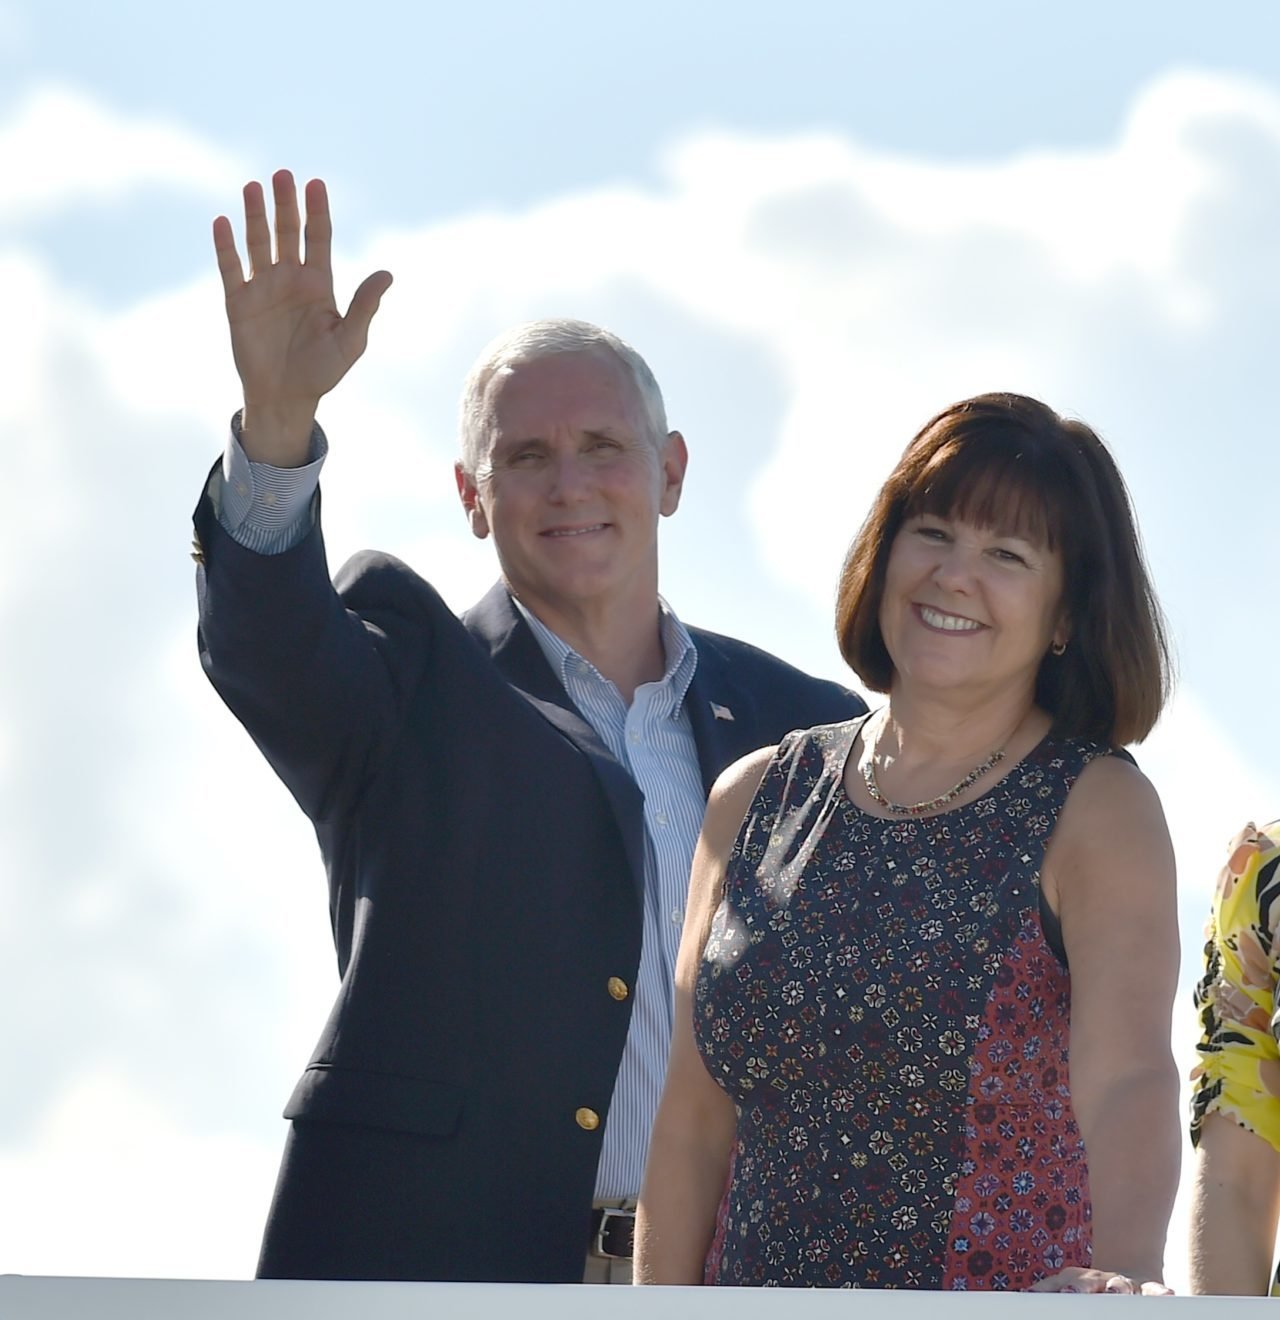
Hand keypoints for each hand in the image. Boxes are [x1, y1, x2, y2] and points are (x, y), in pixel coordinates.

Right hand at [213, 169, 392, 464]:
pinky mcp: (239, 303)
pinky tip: (222, 221)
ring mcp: (263, 288)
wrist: (287, 398)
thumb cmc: (323, 372)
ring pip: (258, 243)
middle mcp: (290, 279)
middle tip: (283, 175)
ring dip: (255, 216)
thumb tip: (387, 274)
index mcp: (319, 284)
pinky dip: (225, 246)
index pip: (318, 238)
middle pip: (288, 232)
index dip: (317, 212)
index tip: (315, 184)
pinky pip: (230, 269)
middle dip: (286, 205)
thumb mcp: (350, 340)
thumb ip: (365, 307)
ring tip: (253, 187)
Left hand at [1030, 1267, 1172, 1294]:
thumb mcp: (1069, 1288)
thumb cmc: (1090, 1289)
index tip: (1044, 1297)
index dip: (1050, 1291)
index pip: (1059, 1285)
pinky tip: (1167, 1294)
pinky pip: (1154, 1289)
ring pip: (1121, 1284)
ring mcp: (1123, 1284)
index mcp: (1075, 1279)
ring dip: (1117, 1288)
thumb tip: (1022, 1295)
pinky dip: (1158, 1291)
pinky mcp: (1147, 1289)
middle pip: (1087, 1282)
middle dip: (1080, 1289)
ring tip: (1116, 1292)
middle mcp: (1098, 1279)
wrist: (1125, 1276)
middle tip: (1072, 1294)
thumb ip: (1048, 1292)